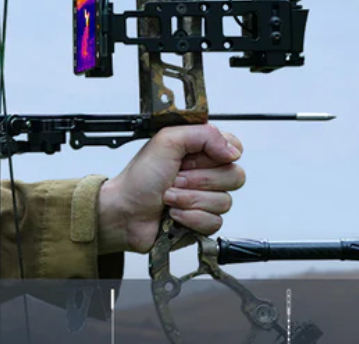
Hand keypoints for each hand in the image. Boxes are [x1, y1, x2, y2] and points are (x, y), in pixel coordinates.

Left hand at [97, 124, 245, 253]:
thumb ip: (203, 135)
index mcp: (198, 151)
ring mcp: (205, 198)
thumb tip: (233, 150)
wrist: (124, 212)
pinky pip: (214, 222)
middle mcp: (205, 173)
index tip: (193, 159)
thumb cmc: (138, 179)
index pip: (233, 147)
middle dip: (198, 179)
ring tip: (168, 196)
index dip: (219, 155)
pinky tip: (173, 214)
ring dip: (190, 199)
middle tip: (174, 178)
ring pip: (224, 201)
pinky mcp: (203, 221)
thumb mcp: (166, 142)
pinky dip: (190, 217)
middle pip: (233, 176)